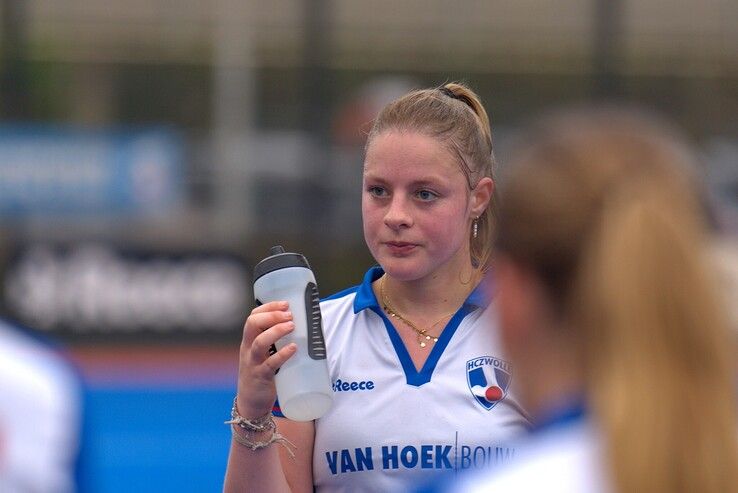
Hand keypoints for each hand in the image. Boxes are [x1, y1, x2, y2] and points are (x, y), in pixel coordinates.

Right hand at [236, 301, 296, 418]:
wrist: (250, 404)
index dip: (267, 308)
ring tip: (291, 326)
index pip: (252, 317)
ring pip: (259, 342)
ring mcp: (253, 363)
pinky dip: (282, 355)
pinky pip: (269, 364)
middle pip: (252, 325)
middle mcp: (248, 349)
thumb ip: (275, 342)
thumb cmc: (261, 374)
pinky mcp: (261, 377)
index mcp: (249, 341)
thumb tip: (302, 327)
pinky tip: (293, 348)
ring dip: (276, 331)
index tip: (285, 304)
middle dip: (271, 316)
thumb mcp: (263, 355)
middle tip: (289, 315)